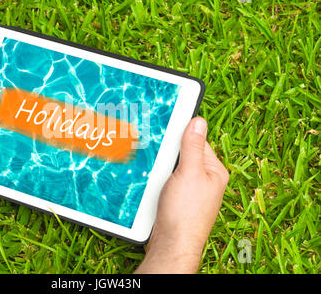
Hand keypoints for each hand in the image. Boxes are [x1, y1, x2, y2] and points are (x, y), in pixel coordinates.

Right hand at [135, 117, 228, 273]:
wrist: (172, 245)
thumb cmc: (185, 213)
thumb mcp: (189, 173)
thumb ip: (193, 146)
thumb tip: (198, 121)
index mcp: (214, 171)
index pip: (198, 141)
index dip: (181, 134)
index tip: (165, 127)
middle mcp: (204, 180)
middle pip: (182, 154)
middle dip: (168, 153)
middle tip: (156, 152)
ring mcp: (190, 191)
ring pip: (171, 169)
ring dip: (160, 168)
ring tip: (154, 173)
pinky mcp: (176, 200)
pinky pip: (166, 182)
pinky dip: (157, 180)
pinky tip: (151, 184)